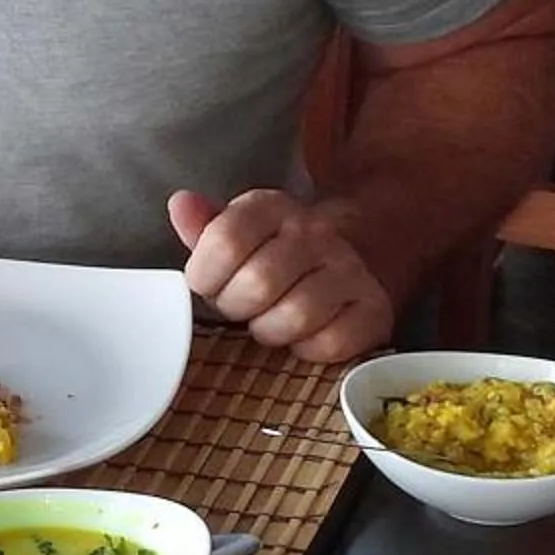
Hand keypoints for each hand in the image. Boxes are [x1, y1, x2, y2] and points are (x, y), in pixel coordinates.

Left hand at [166, 189, 393, 362]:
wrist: (349, 255)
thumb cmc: (275, 254)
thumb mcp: (237, 233)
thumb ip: (204, 227)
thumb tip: (181, 205)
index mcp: (272, 208)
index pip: (225, 241)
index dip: (205, 277)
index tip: (208, 285)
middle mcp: (315, 232)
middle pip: (258, 283)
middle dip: (236, 307)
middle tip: (241, 308)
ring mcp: (348, 269)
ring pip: (296, 315)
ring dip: (271, 330)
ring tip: (270, 321)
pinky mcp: (373, 308)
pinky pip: (330, 343)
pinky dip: (307, 350)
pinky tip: (303, 336)